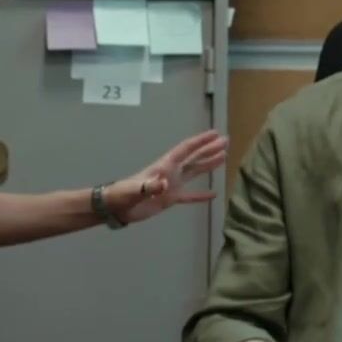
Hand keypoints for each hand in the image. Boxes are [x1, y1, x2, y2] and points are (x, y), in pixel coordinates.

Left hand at [106, 130, 227, 223]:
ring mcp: (171, 185)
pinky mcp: (170, 199)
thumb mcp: (135, 190)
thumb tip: (164, 184)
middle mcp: (171, 172)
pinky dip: (201, 195)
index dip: (200, 141)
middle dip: (209, 149)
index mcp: (164, 166)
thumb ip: (149, 187)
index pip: (186, 150)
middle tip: (226, 141)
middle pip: (194, 157)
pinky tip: (213, 194)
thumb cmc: (123, 195)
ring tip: (223, 157)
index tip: (215, 134)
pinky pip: (189, 195)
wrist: (116, 207)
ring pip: (194, 172)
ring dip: (208, 164)